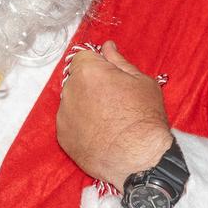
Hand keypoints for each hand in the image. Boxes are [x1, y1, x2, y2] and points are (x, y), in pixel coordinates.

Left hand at [57, 41, 172, 188]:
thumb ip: (119, 62)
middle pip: (76, 79)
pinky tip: (100, 134)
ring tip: (108, 121)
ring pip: (72, 101)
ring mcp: (63, 114)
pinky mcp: (62, 136)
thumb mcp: (142, 82)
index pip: (83, 57)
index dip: (98, 65)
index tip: (110, 77)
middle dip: (91, 85)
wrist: (138, 160)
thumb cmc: (145, 119)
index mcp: (88, 71)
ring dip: (85, 106)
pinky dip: (81, 126)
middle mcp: (70, 90)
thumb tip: (107, 47)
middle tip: (114, 102)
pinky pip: (69, 123)